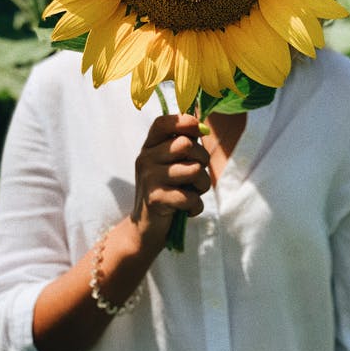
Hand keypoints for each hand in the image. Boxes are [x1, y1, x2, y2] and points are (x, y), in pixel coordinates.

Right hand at [132, 114, 210, 246]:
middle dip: (202, 160)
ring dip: (202, 185)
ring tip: (192, 193)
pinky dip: (196, 206)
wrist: (146, 228)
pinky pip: (191, 197)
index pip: (164, 122)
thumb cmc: (167, 190)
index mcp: (149, 145)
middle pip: (187, 144)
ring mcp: (149, 178)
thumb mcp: (171, 163)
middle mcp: (146, 158)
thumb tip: (204, 126)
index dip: (186, 122)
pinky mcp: (155, 199)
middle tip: (196, 175)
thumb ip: (185, 143)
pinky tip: (186, 209)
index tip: (199, 131)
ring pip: (195, 170)